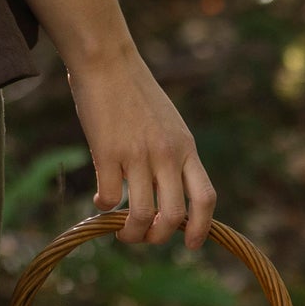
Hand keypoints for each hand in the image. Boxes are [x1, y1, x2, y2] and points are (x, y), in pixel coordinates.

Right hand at [64, 42, 215, 248]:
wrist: (107, 60)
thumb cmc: (134, 91)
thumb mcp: (168, 124)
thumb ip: (173, 155)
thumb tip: (168, 192)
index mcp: (186, 148)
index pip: (205, 198)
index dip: (201, 228)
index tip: (191, 245)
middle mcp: (167, 154)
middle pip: (174, 216)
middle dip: (159, 237)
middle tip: (144, 236)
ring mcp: (138, 154)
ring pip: (142, 214)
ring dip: (131, 233)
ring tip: (121, 231)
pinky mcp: (108, 152)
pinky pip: (109, 196)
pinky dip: (104, 206)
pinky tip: (99, 199)